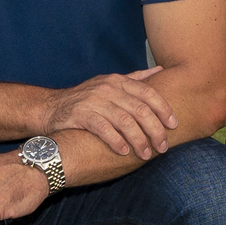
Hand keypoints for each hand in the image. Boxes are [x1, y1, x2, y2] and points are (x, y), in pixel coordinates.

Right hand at [39, 66, 178, 162]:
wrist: (51, 108)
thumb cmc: (86, 99)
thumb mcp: (110, 83)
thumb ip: (136, 78)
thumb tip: (162, 70)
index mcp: (118, 81)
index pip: (148, 93)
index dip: (164, 109)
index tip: (174, 126)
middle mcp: (108, 88)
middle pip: (140, 109)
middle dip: (155, 130)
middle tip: (162, 146)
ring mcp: (94, 101)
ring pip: (125, 121)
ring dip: (139, 140)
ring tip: (145, 154)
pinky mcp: (81, 115)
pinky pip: (104, 129)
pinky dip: (116, 141)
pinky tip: (124, 152)